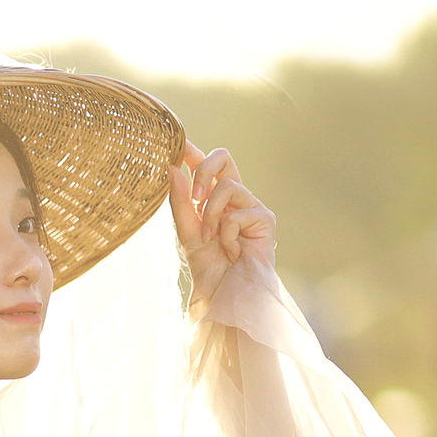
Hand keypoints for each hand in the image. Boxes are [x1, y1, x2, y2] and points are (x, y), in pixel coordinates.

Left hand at [169, 147, 276, 305]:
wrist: (227, 294)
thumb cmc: (210, 266)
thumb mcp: (186, 232)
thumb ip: (180, 201)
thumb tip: (171, 168)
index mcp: (215, 198)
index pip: (205, 166)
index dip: (193, 151)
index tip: (176, 141)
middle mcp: (235, 197)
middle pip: (224, 157)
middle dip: (204, 168)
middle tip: (193, 196)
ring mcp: (251, 205)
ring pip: (226, 186)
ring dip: (210, 215)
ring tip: (211, 239)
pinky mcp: (265, 218)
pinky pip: (235, 213)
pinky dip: (226, 235)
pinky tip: (231, 251)